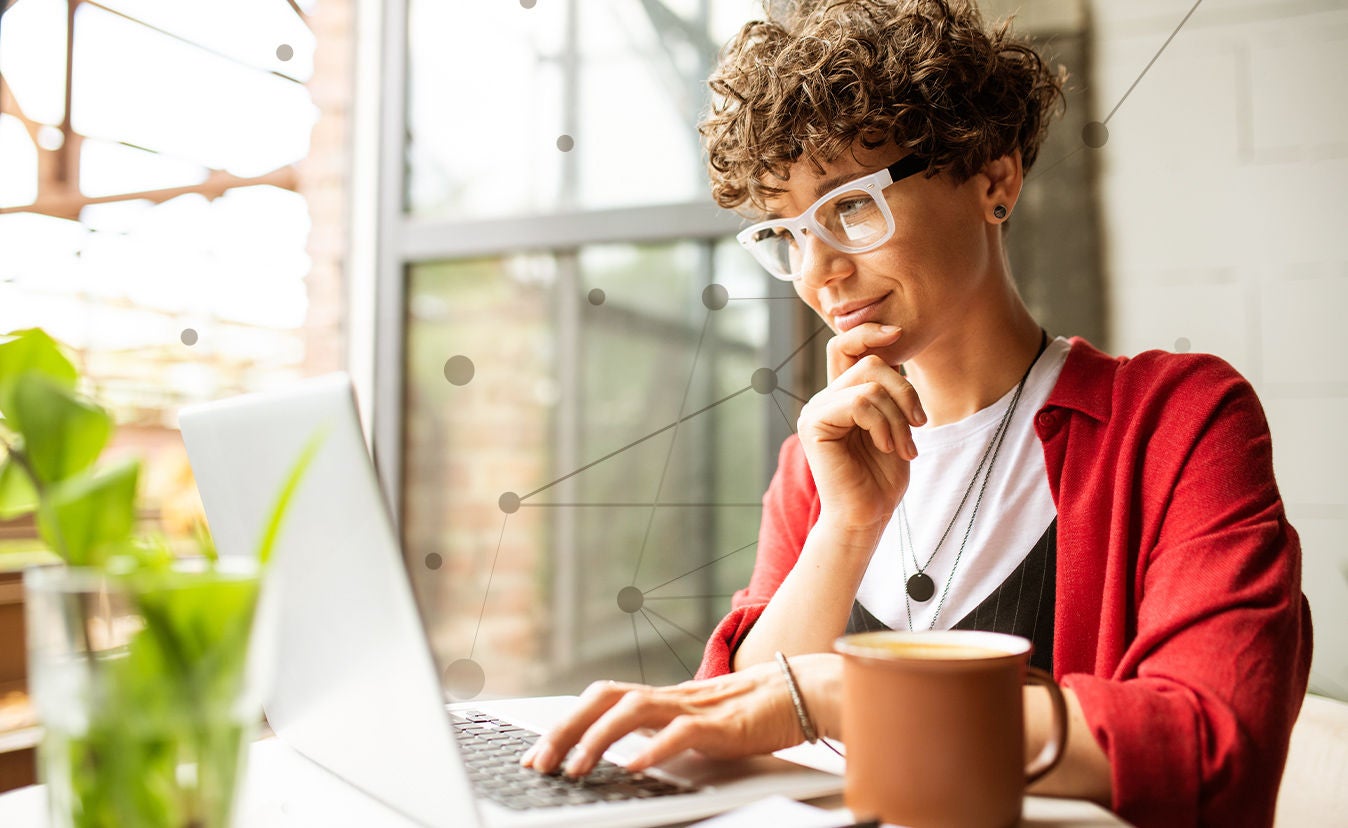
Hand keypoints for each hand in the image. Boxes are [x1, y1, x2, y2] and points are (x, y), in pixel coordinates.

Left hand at [520, 660, 803, 777]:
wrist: (800, 692)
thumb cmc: (750, 714)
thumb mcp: (694, 725)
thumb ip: (660, 734)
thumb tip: (622, 757)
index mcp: (661, 698)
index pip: (600, 700)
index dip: (564, 723)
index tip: (536, 755)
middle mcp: (670, 697)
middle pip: (604, 697)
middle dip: (565, 729)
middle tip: (539, 763)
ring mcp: (694, 708)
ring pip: (633, 710)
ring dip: (597, 738)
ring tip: (576, 769)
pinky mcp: (721, 725)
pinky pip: (680, 733)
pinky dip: (653, 748)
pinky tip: (633, 767)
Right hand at [797, 324, 924, 526]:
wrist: (867, 516)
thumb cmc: (882, 477)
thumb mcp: (895, 423)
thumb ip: (889, 389)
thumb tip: (896, 346)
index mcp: (841, 394)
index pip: (846, 345)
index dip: (869, 331)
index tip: (899, 332)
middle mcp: (824, 398)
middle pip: (869, 361)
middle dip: (905, 391)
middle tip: (918, 425)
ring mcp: (815, 409)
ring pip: (869, 383)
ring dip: (898, 415)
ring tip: (902, 446)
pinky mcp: (814, 424)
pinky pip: (859, 402)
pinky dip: (883, 424)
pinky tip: (886, 447)